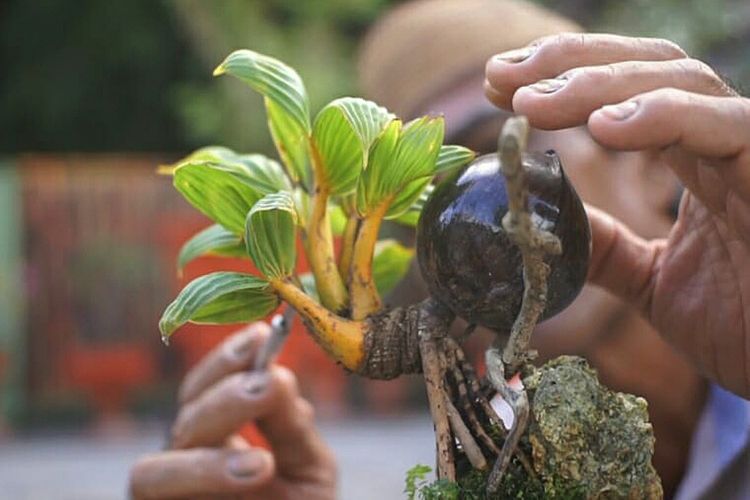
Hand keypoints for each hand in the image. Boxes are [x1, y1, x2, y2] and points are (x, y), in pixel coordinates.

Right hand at [129, 323, 336, 498]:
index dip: (226, 359)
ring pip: (150, 472)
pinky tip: (253, 473)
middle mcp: (184, 463)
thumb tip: (276, 375)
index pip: (206, 388)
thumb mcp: (309, 468)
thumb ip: (291, 428)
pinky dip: (202, 482)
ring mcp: (168, 499)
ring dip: (205, 461)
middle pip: (182, 420)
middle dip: (224, 399)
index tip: (262, 335)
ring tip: (261, 463)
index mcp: (217, 436)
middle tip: (266, 385)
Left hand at [485, 33, 749, 396]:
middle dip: (568, 65)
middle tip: (498, 76)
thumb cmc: (739, 324)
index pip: (628, 94)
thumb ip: (605, 248)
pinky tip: (605, 124)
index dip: (562, 81)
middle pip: (648, 69)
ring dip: (598, 84)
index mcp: (695, 161)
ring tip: (531, 103)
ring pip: (683, 83)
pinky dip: (666, 116)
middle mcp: (723, 145)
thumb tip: (544, 224)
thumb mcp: (650, 281)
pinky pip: (730, 129)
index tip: (497, 87)